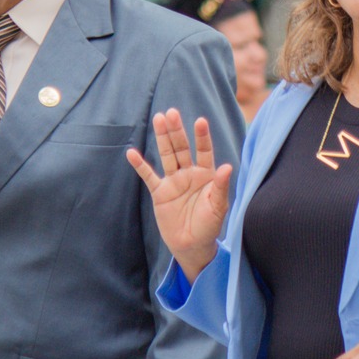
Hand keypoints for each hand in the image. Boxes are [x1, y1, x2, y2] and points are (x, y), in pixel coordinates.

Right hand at [125, 109, 230, 281]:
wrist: (192, 245)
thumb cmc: (209, 226)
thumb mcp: (218, 207)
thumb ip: (221, 187)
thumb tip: (227, 167)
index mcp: (206, 174)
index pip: (204, 151)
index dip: (202, 137)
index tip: (200, 121)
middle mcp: (189, 173)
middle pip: (182, 147)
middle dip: (177, 131)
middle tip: (171, 112)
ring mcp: (173, 181)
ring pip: (167, 155)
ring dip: (162, 138)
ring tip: (158, 119)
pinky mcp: (160, 192)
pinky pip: (149, 176)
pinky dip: (140, 165)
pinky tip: (132, 153)